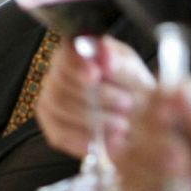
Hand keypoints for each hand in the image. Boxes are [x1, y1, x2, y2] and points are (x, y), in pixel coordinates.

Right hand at [34, 33, 151, 158]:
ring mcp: (50, 102)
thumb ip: (121, 64)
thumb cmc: (134, 93)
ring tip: (123, 124)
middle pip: (61, 83)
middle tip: (127, 104)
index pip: (64, 53)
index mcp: (77, 53)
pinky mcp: (53, 129)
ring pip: (62, 108)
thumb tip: (105, 52)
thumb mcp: (136, 76)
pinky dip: (88, 138)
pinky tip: (110, 139)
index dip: (77, 64)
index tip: (95, 74)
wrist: (140, 124)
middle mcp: (57, 74)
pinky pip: (61, 133)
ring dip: (96, 118)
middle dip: (98, 96)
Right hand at [116, 76, 190, 190]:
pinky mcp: (138, 189)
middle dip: (157, 142)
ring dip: (152, 172)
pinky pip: (124, 182)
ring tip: (185, 189)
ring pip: (126, 150)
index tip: (166, 116)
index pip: (164, 90)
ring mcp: (150, 161)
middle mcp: (169, 132)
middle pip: (138, 118)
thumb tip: (178, 86)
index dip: (158, 100)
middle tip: (184, 165)